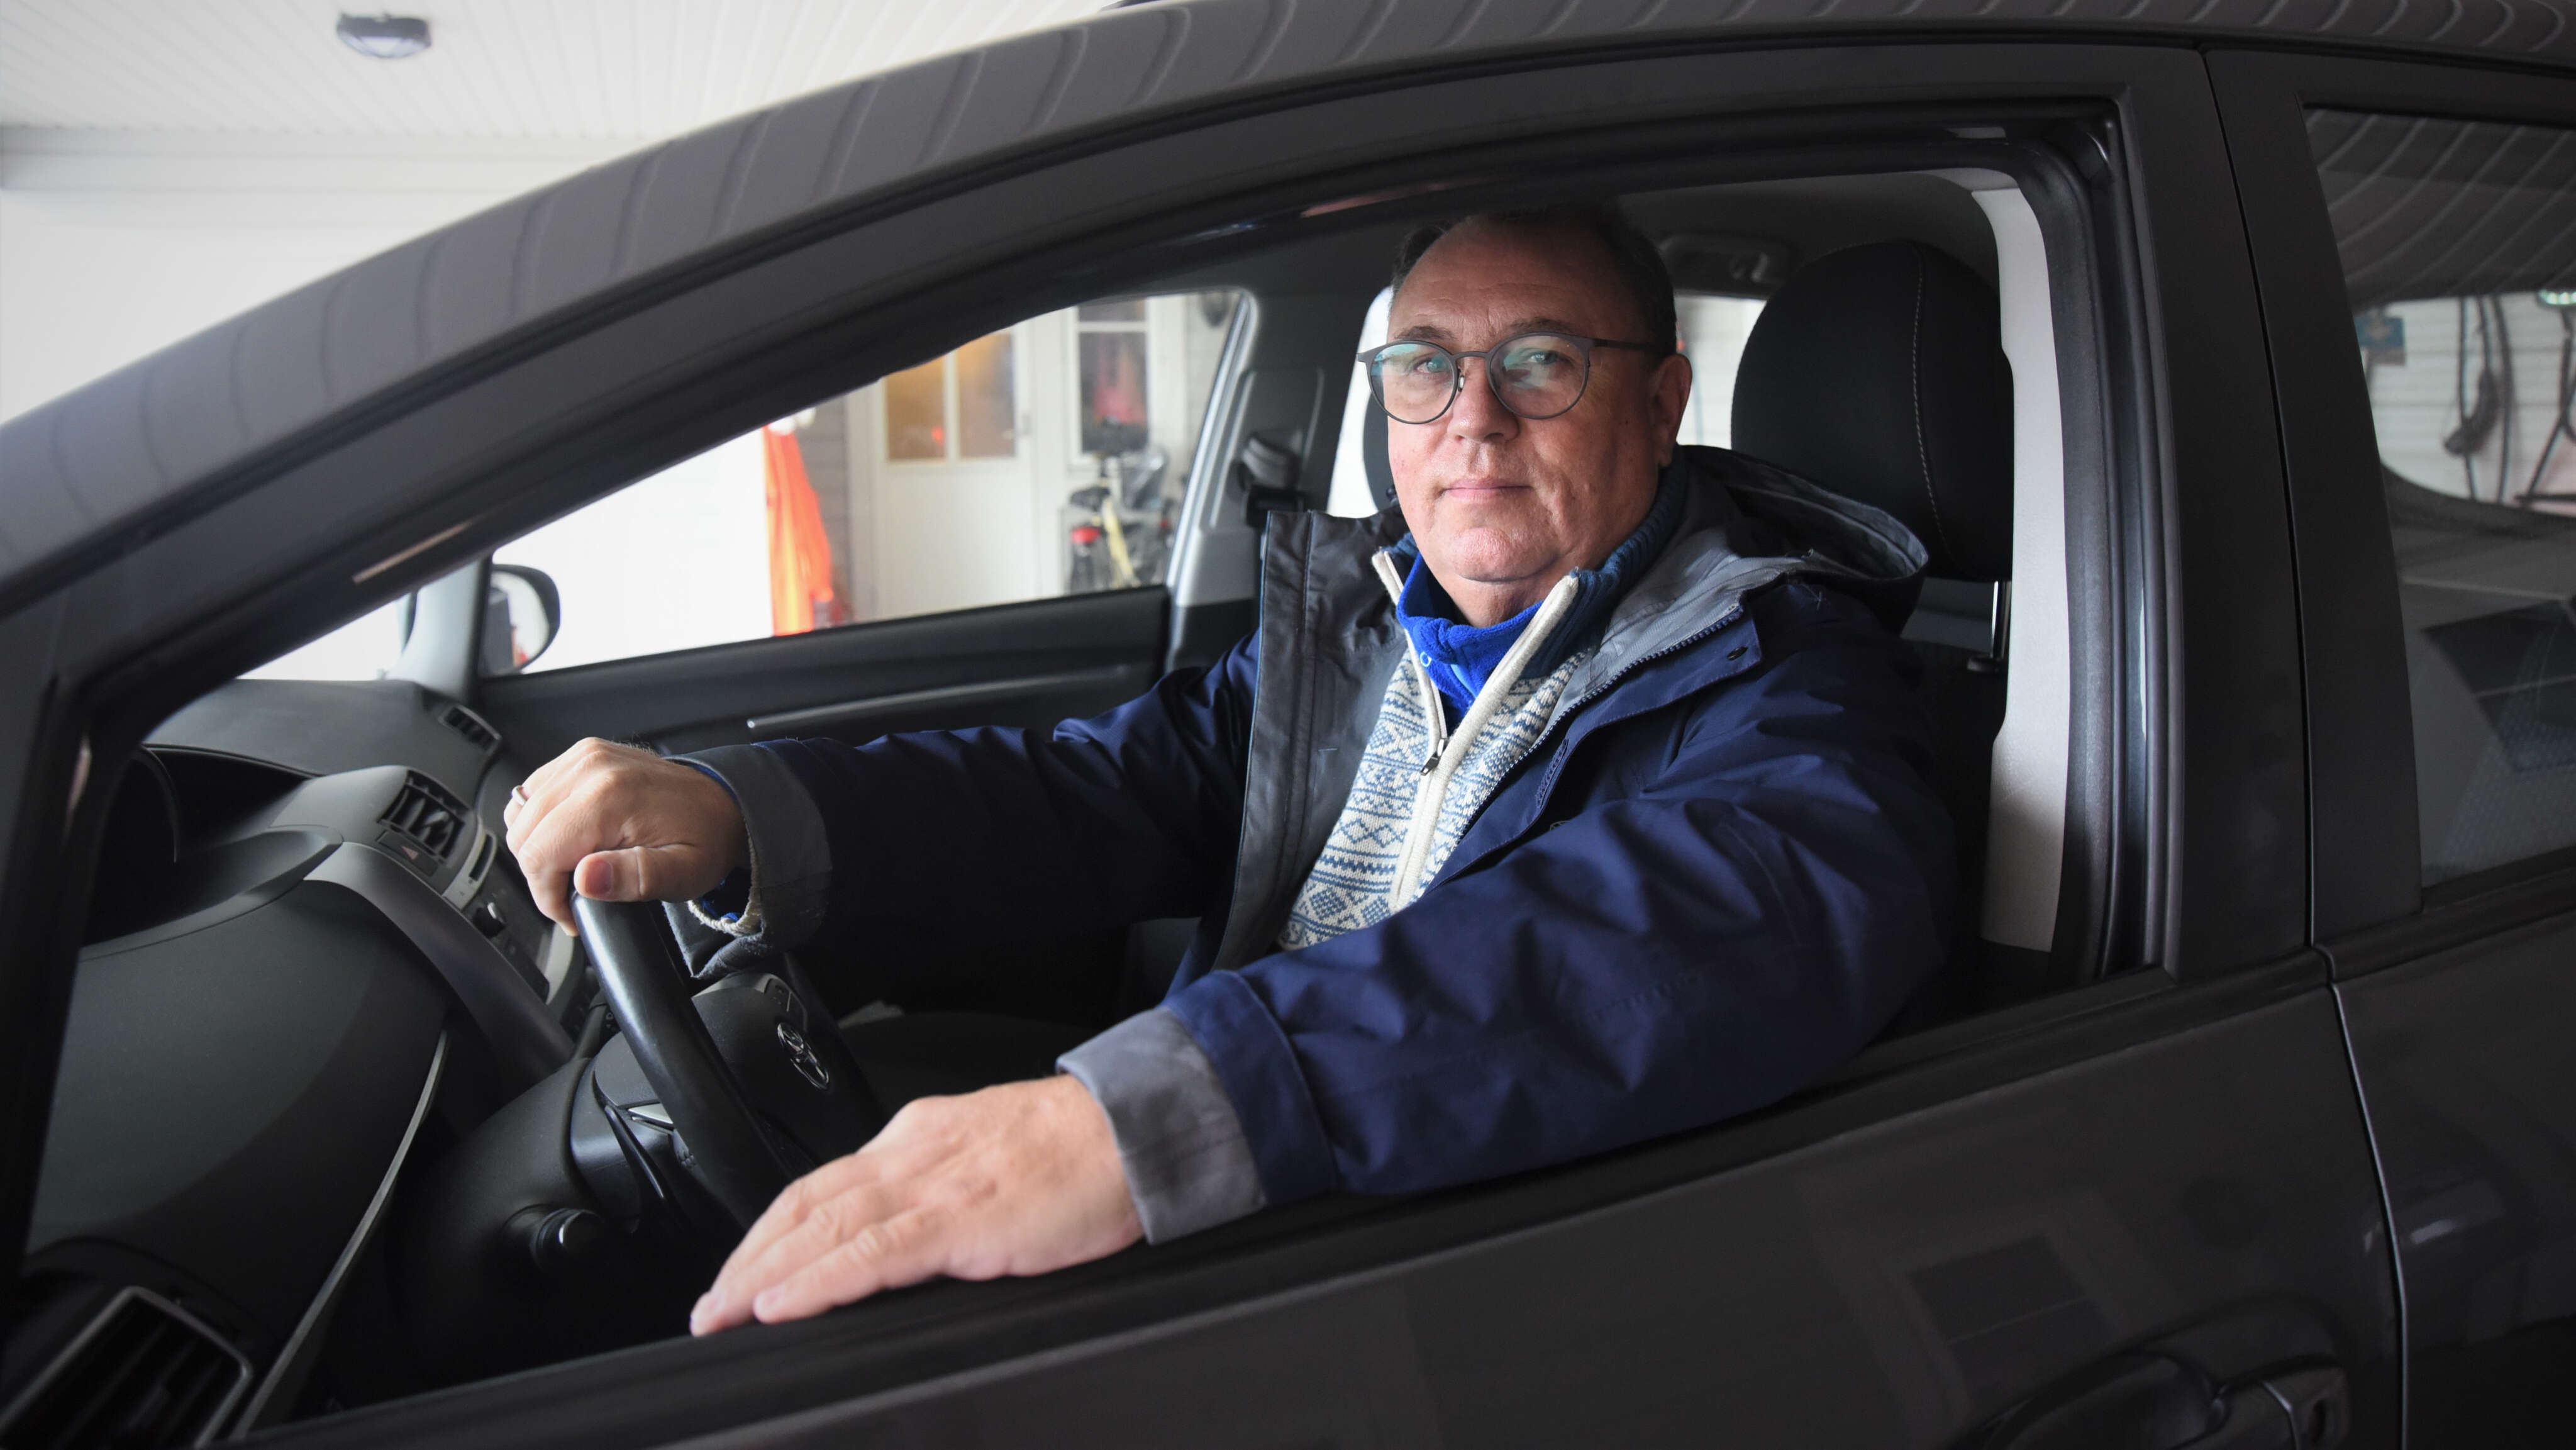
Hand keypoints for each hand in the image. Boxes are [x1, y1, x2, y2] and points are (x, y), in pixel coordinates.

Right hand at [502, 738, 747, 933]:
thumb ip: (633, 878)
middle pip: (523, 834)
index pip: (537, 855)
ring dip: (539, 847)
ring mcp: (584, 756)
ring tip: (579, 865)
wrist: (723, 804)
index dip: (548, 895)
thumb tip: (585, 878)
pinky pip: (534, 795)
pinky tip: (574, 838)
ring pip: (520, 813)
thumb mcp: (681, 873)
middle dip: (542, 874)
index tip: (572, 912)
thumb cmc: (705, 838)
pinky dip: (543, 822)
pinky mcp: (582, 755)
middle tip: (578, 892)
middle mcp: (590, 767)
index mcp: (609, 795)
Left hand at [690, 1075, 1140, 1332]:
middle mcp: (912, 1152)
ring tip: (723, 1311)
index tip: (743, 1269)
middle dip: (748, 1257)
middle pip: (804, 1204)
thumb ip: (945, 1187)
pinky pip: (870, 1253)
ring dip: (761, 1273)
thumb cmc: (1083, 1149)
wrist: (1137, 1128)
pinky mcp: (961, 1221)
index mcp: (919, 1136)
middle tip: (708, 1305)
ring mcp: (933, 1185)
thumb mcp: (992, 1155)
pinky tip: (781, 1303)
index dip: (771, 1229)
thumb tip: (907, 1238)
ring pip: (822, 1227)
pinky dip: (816, 1280)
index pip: (822, 1183)